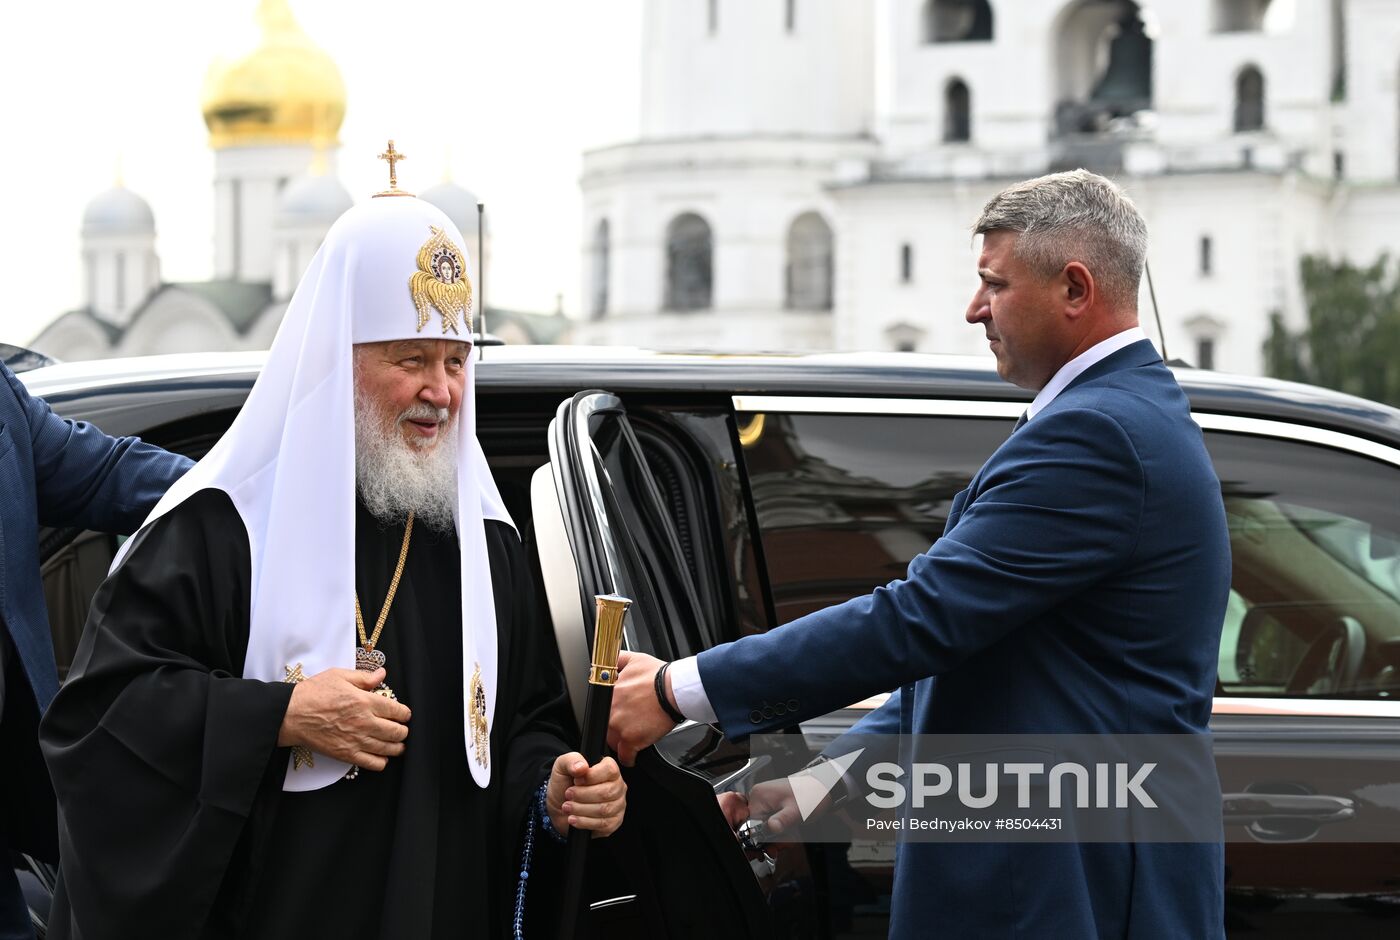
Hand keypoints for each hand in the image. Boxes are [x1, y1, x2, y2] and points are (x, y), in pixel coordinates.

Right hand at [276, 667, 410, 771]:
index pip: (398, 711)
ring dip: (397, 747)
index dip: (405, 713)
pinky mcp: (347, 754)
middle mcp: (365, 722)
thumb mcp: (339, 676)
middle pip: (398, 732)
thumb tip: (382, 674)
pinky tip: (381, 756)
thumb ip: (364, 677)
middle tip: (401, 729)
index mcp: (366, 701)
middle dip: (403, 730)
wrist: (291, 714)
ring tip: (397, 744)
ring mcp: (357, 740)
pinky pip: (373, 764)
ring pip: (389, 749)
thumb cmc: (313, 693)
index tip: (404, 714)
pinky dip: (382, 762)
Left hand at [547, 752, 626, 836]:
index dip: (591, 777)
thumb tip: (582, 767)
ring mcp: (618, 805)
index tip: (576, 780)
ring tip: (567, 807)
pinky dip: (584, 822)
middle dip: (583, 795)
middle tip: (568, 795)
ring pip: (604, 809)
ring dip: (581, 809)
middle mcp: (618, 786)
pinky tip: (573, 819)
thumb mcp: (562, 766)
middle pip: (606, 792)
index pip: (610, 770)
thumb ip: (571, 761)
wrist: (558, 806)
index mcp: (610, 769)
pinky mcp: (613, 822)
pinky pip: (603, 824)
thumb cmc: (564, 784)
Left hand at [607, 651, 679, 765]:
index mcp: (609, 694)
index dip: (610, 713)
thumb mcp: (634, 659)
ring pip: (613, 742)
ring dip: (621, 742)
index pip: (601, 710)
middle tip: (629, 724)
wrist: (674, 689)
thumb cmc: (658, 675)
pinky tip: (632, 757)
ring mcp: (620, 727)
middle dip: (616, 727)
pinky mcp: (632, 740)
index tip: (617, 714)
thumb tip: (611, 661)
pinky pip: (625, 756)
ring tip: (631, 738)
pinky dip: (629, 758)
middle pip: (606, 727)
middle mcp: (611, 712)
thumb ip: (618, 659)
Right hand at [718, 777, 805, 837]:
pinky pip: (769, 819)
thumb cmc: (811, 795)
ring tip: (788, 833)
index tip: (772, 842)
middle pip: (755, 825)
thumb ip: (782, 821)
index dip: (761, 835)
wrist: (822, 787)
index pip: (750, 823)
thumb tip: (770, 828)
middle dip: (769, 836)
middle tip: (782, 841)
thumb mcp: (796, 811)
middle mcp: (759, 796)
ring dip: (774, 832)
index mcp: (759, 796)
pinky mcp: (771, 802)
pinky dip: (777, 826)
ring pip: (762, 824)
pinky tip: (787, 828)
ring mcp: (765, 798)